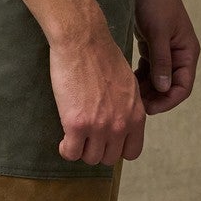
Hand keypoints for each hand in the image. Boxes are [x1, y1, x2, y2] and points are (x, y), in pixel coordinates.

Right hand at [50, 24, 146, 164]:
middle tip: (86, 136)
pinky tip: (64, 138)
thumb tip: (120, 122)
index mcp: (136, 115)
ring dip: (81, 149)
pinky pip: (71, 153)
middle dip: (96, 149)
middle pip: (109, 158)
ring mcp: (99, 127)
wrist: (83, 41)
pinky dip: (66, 149)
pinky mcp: (76, 124)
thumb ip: (127, 108)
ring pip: (90, 158)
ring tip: (74, 135)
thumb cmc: (103, 57)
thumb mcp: (128, 85)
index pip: (132, 152)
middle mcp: (121, 125)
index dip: (117, 148)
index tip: (106, 140)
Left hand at [133, 0, 199, 112]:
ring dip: (144, 89)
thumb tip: (165, 89)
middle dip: (153, 98)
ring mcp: (165, 49)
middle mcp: (179, 53)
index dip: (167, 102)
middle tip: (131, 106)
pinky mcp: (152, 44)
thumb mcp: (158, 31)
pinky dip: (138, 76)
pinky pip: (147, 68)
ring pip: (156, 79)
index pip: (182, 87)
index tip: (147, 109)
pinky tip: (124, 80)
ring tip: (125, 95)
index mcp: (188, 52)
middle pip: (169, 87)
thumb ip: (162, 60)